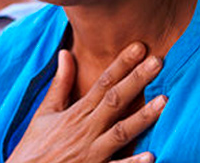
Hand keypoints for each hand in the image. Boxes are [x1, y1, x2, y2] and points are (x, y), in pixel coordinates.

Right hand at [6, 42, 165, 162]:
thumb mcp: (45, 111)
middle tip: (159, 61)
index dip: (121, 64)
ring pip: (121, 132)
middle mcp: (86, 130)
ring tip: (164, 102)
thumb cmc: (35, 146)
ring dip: (143, 117)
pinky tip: (151, 155)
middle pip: (115, 101)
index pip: (103, 83)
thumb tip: (66, 53)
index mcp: (76, 113)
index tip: (139, 47)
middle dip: (137, 80)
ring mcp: (93, 153)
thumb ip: (60, 83)